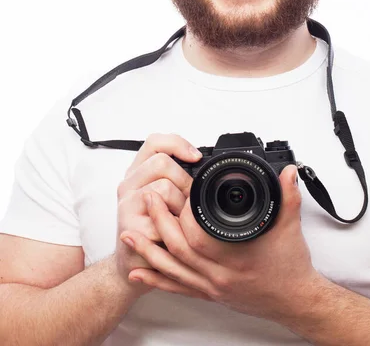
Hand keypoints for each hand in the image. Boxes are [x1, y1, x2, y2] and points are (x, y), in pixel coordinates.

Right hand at [115, 133, 211, 299]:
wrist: (133, 264)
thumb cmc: (153, 229)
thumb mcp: (164, 199)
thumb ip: (176, 179)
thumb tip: (205, 167)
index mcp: (137, 173)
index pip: (154, 142)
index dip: (177, 144)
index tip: (196, 157)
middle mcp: (128, 185)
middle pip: (162, 163)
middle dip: (185, 181)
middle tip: (190, 201)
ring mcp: (127, 205)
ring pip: (164, 187)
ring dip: (181, 206)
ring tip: (180, 220)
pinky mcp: (131, 227)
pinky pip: (163, 218)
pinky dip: (176, 229)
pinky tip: (174, 235)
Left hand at [121, 165, 319, 321]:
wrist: (295, 301)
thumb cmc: (291, 268)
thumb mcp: (290, 226)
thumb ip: (288, 196)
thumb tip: (288, 172)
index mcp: (235, 257)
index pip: (199, 235)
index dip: (184, 213)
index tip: (178, 192)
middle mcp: (219, 275)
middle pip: (178, 248)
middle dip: (159, 222)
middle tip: (148, 198)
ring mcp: (212, 286)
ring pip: (172, 270)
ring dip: (148, 251)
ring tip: (129, 234)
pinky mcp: (210, 294)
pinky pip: (177, 288)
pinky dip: (156, 279)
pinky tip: (140, 272)